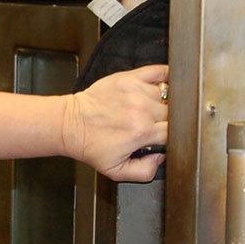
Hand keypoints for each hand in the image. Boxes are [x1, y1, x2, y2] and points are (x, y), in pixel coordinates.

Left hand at [60, 64, 168, 182]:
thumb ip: (144, 171)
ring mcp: (136, 91)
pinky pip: (159, 72)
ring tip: (148, 109)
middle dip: (167, 121)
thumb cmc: (91, 145)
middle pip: (172, 113)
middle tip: (154, 125)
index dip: (172, 137)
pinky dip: (166, 77)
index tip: (163, 139)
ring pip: (167, 95)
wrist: (70, 124)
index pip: (173, 133)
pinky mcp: (129, 78)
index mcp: (141, 133)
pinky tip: (162, 85)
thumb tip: (161, 158)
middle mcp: (142, 110)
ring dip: (163, 102)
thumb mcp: (116, 171)